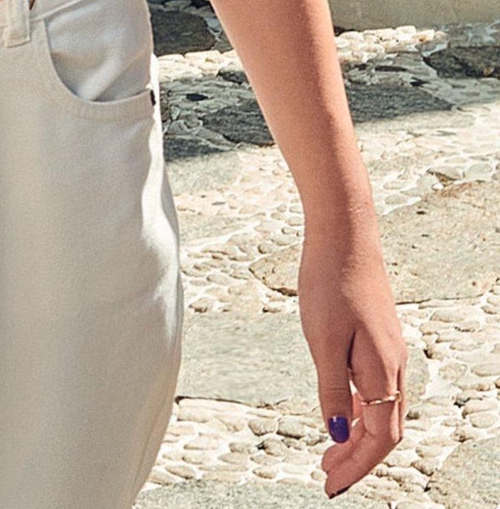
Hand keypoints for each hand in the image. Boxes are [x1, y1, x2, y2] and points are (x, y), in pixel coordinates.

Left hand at [297, 220, 408, 497]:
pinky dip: (360, 408)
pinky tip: (339, 408)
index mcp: (381, 372)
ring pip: (383, 410)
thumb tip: (338, 435)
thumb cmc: (330, 282)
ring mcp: (389, 351)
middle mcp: (393, 366)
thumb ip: (331, 389)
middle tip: (327, 477)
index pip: (377, 439)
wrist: (345, 233)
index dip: (356, 468)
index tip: (330, 487)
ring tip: (330, 452)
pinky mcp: (379, 336)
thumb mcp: (322, 340)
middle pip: (385, 431)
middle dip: (358, 459)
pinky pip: (377, 387)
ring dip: (359, 436)